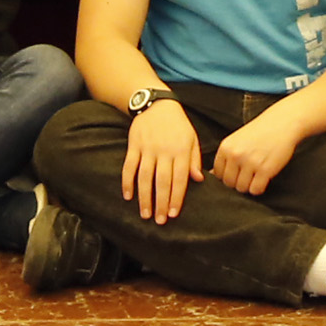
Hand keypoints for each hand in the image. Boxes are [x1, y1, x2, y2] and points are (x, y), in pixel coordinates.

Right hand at [122, 98, 199, 222]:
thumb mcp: (192, 139)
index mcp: (180, 151)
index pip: (179, 179)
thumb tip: (198, 180)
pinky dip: (127, 182)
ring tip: (145, 214)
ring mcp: (147, 148)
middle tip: (160, 221)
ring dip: (144, 197)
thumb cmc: (178, 125)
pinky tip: (128, 196)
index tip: (174, 214)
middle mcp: (164, 151)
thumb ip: (194, 160)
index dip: (176, 197)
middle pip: (162, 181)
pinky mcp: (134, 145)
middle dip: (161, 202)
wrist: (158, 104)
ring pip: (145, 176)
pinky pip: (129, 166)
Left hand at [213, 105, 300, 196]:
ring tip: (256, 174)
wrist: (282, 122)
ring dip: (249, 185)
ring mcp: (250, 163)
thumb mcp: (237, 140)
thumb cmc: (260, 132)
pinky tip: (263, 178)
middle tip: (248, 174)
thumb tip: (212, 176)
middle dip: (238, 182)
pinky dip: (259, 188)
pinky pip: (256, 190)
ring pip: (242, 188)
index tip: (237, 171)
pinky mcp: (265, 170)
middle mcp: (235, 155)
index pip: (217, 174)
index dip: (227, 175)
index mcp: (226, 147)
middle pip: (229, 183)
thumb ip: (226, 157)